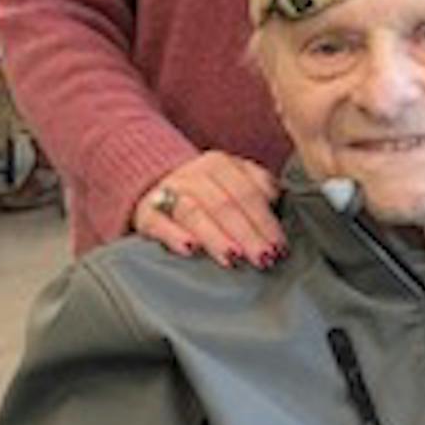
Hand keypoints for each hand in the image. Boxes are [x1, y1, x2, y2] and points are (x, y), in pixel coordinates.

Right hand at [132, 150, 284, 268]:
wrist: (157, 187)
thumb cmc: (208, 194)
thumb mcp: (234, 182)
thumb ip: (258, 189)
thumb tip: (278, 204)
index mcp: (219, 165)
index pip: (247, 193)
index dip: (265, 221)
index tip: (279, 247)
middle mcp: (193, 175)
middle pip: (223, 205)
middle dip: (247, 234)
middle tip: (263, 259)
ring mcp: (168, 192)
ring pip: (194, 213)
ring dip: (216, 237)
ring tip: (233, 257)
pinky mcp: (145, 213)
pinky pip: (158, 223)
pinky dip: (174, 236)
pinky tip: (190, 250)